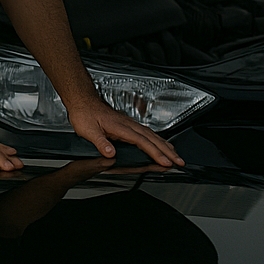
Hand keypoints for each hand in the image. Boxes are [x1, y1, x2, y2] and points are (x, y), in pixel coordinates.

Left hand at [66, 98, 183, 167]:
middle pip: (153, 139)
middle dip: (168, 151)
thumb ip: (100, 142)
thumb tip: (110, 153)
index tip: (166, 162)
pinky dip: (157, 140)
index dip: (155, 153)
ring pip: (152, 136)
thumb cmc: (85, 114)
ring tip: (176, 155)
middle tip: (179, 161)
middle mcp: (128, 125)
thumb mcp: (87, 130)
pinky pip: (147, 133)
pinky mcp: (128, 125)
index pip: (143, 142)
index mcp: (121, 127)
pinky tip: (160, 144)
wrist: (83, 100)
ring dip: (165, 146)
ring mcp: (129, 124)